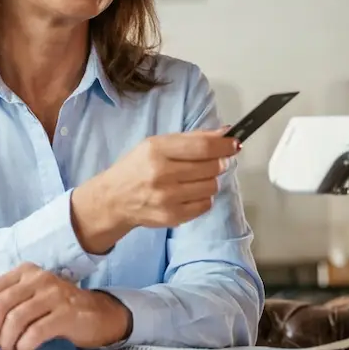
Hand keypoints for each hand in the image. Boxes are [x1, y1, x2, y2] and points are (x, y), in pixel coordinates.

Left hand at [0, 262, 131, 349]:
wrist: (97, 314)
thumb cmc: (55, 310)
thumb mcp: (25, 303)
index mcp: (23, 273)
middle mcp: (38, 278)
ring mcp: (54, 293)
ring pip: (15, 318)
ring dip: (5, 341)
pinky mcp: (67, 312)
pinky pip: (35, 331)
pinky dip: (23, 345)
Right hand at [71, 128, 238, 251]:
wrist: (114, 199)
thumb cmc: (137, 168)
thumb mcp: (157, 144)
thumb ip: (192, 138)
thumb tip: (224, 133)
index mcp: (157, 150)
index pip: (203, 146)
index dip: (224, 145)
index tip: (234, 144)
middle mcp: (162, 174)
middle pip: (212, 167)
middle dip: (219, 162)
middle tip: (213, 161)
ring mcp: (167, 198)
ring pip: (211, 186)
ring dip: (210, 180)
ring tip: (195, 178)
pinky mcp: (172, 217)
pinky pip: (206, 205)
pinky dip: (203, 198)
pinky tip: (189, 193)